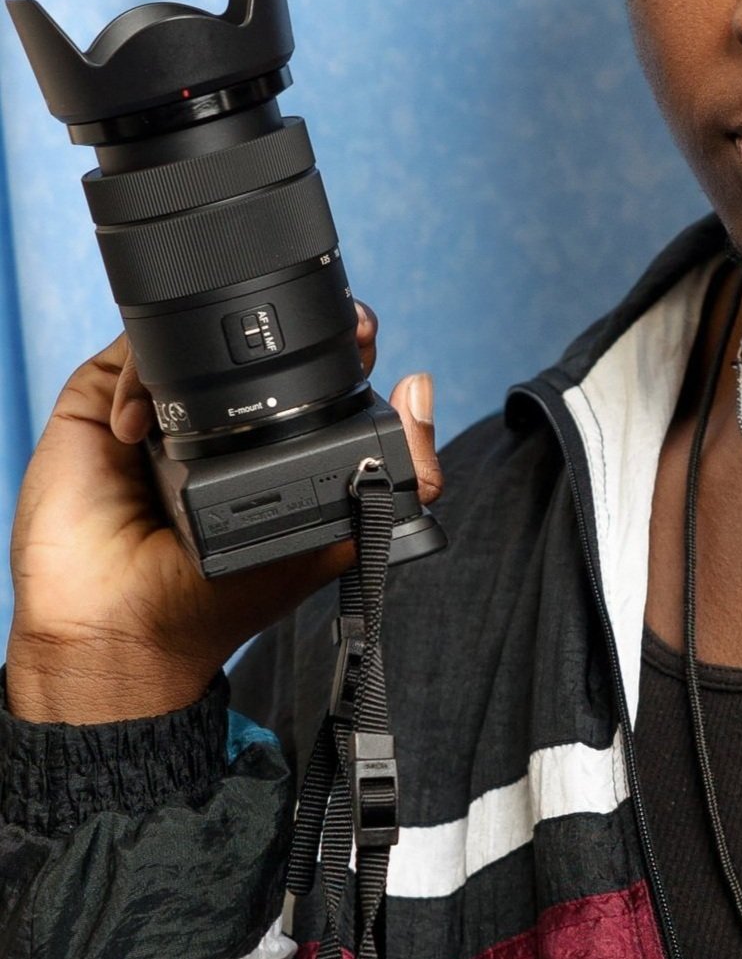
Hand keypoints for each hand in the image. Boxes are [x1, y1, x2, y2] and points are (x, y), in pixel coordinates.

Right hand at [4, 306, 442, 724]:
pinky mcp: (103, 400)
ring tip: (184, 412)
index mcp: (280, 439)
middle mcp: (224, 416)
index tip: (358, 327)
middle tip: (284, 337)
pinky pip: (131, 350)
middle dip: (272, 327)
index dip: (340, 336)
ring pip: (192, 331)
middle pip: (254, 336)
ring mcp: (164, 404)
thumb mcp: (326, 540)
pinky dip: (139, 375)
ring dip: (197, 349)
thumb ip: (399, 480)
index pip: (319, 361)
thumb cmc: (213, 600)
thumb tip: (421, 387)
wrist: (115, 632)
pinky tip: (136, 433)